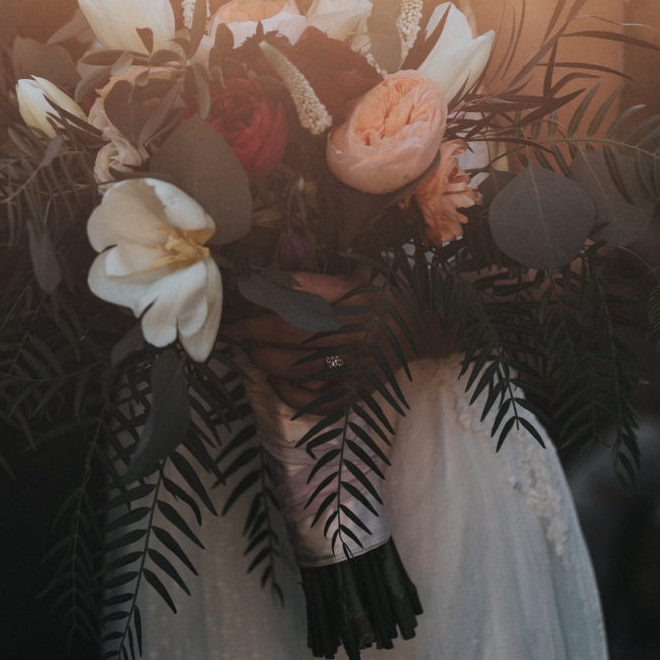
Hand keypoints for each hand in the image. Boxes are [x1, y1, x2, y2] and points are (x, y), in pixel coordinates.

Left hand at [225, 269, 452, 414]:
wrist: (426, 327)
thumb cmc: (383, 298)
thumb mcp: (354, 275)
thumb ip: (313, 273)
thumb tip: (274, 260)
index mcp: (353, 296)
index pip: (295, 292)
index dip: (262, 294)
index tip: (242, 294)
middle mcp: (354, 331)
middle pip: (288, 331)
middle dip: (251, 329)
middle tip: (234, 327)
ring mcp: (356, 365)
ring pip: (295, 366)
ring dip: (262, 358)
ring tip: (250, 349)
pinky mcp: (357, 391)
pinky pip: (315, 399)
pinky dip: (288, 392)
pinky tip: (274, 378)